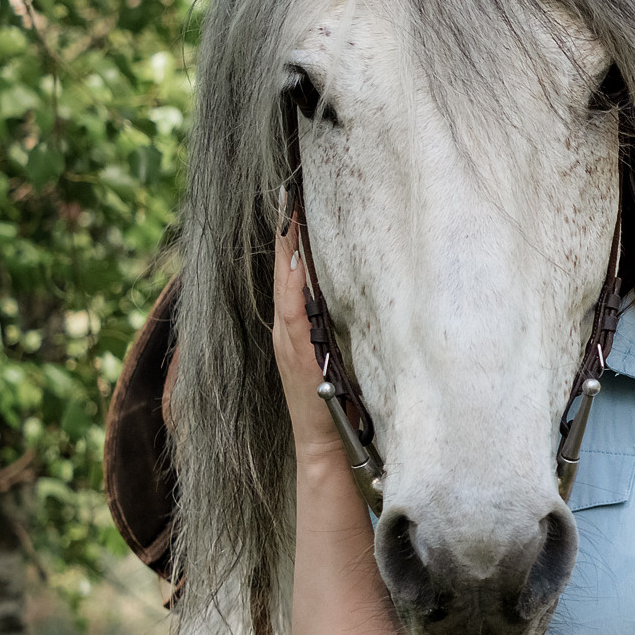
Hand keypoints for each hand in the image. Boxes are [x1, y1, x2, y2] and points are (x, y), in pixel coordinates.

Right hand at [271, 221, 342, 460]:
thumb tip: (350, 288)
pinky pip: (293, 315)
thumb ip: (334, 323)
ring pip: (285, 286)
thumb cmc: (336, 398)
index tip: (293, 199)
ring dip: (286, 250)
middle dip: (285, 232)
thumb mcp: (335, 351)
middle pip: (283, 271)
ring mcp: (290, 342)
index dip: (290, 236)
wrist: (326, 442)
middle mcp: (288, 329)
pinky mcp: (299, 357)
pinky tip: (295, 263)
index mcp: (296, 325)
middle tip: (288, 192)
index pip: (291, 271)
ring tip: (289, 213)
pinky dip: (292, 289)